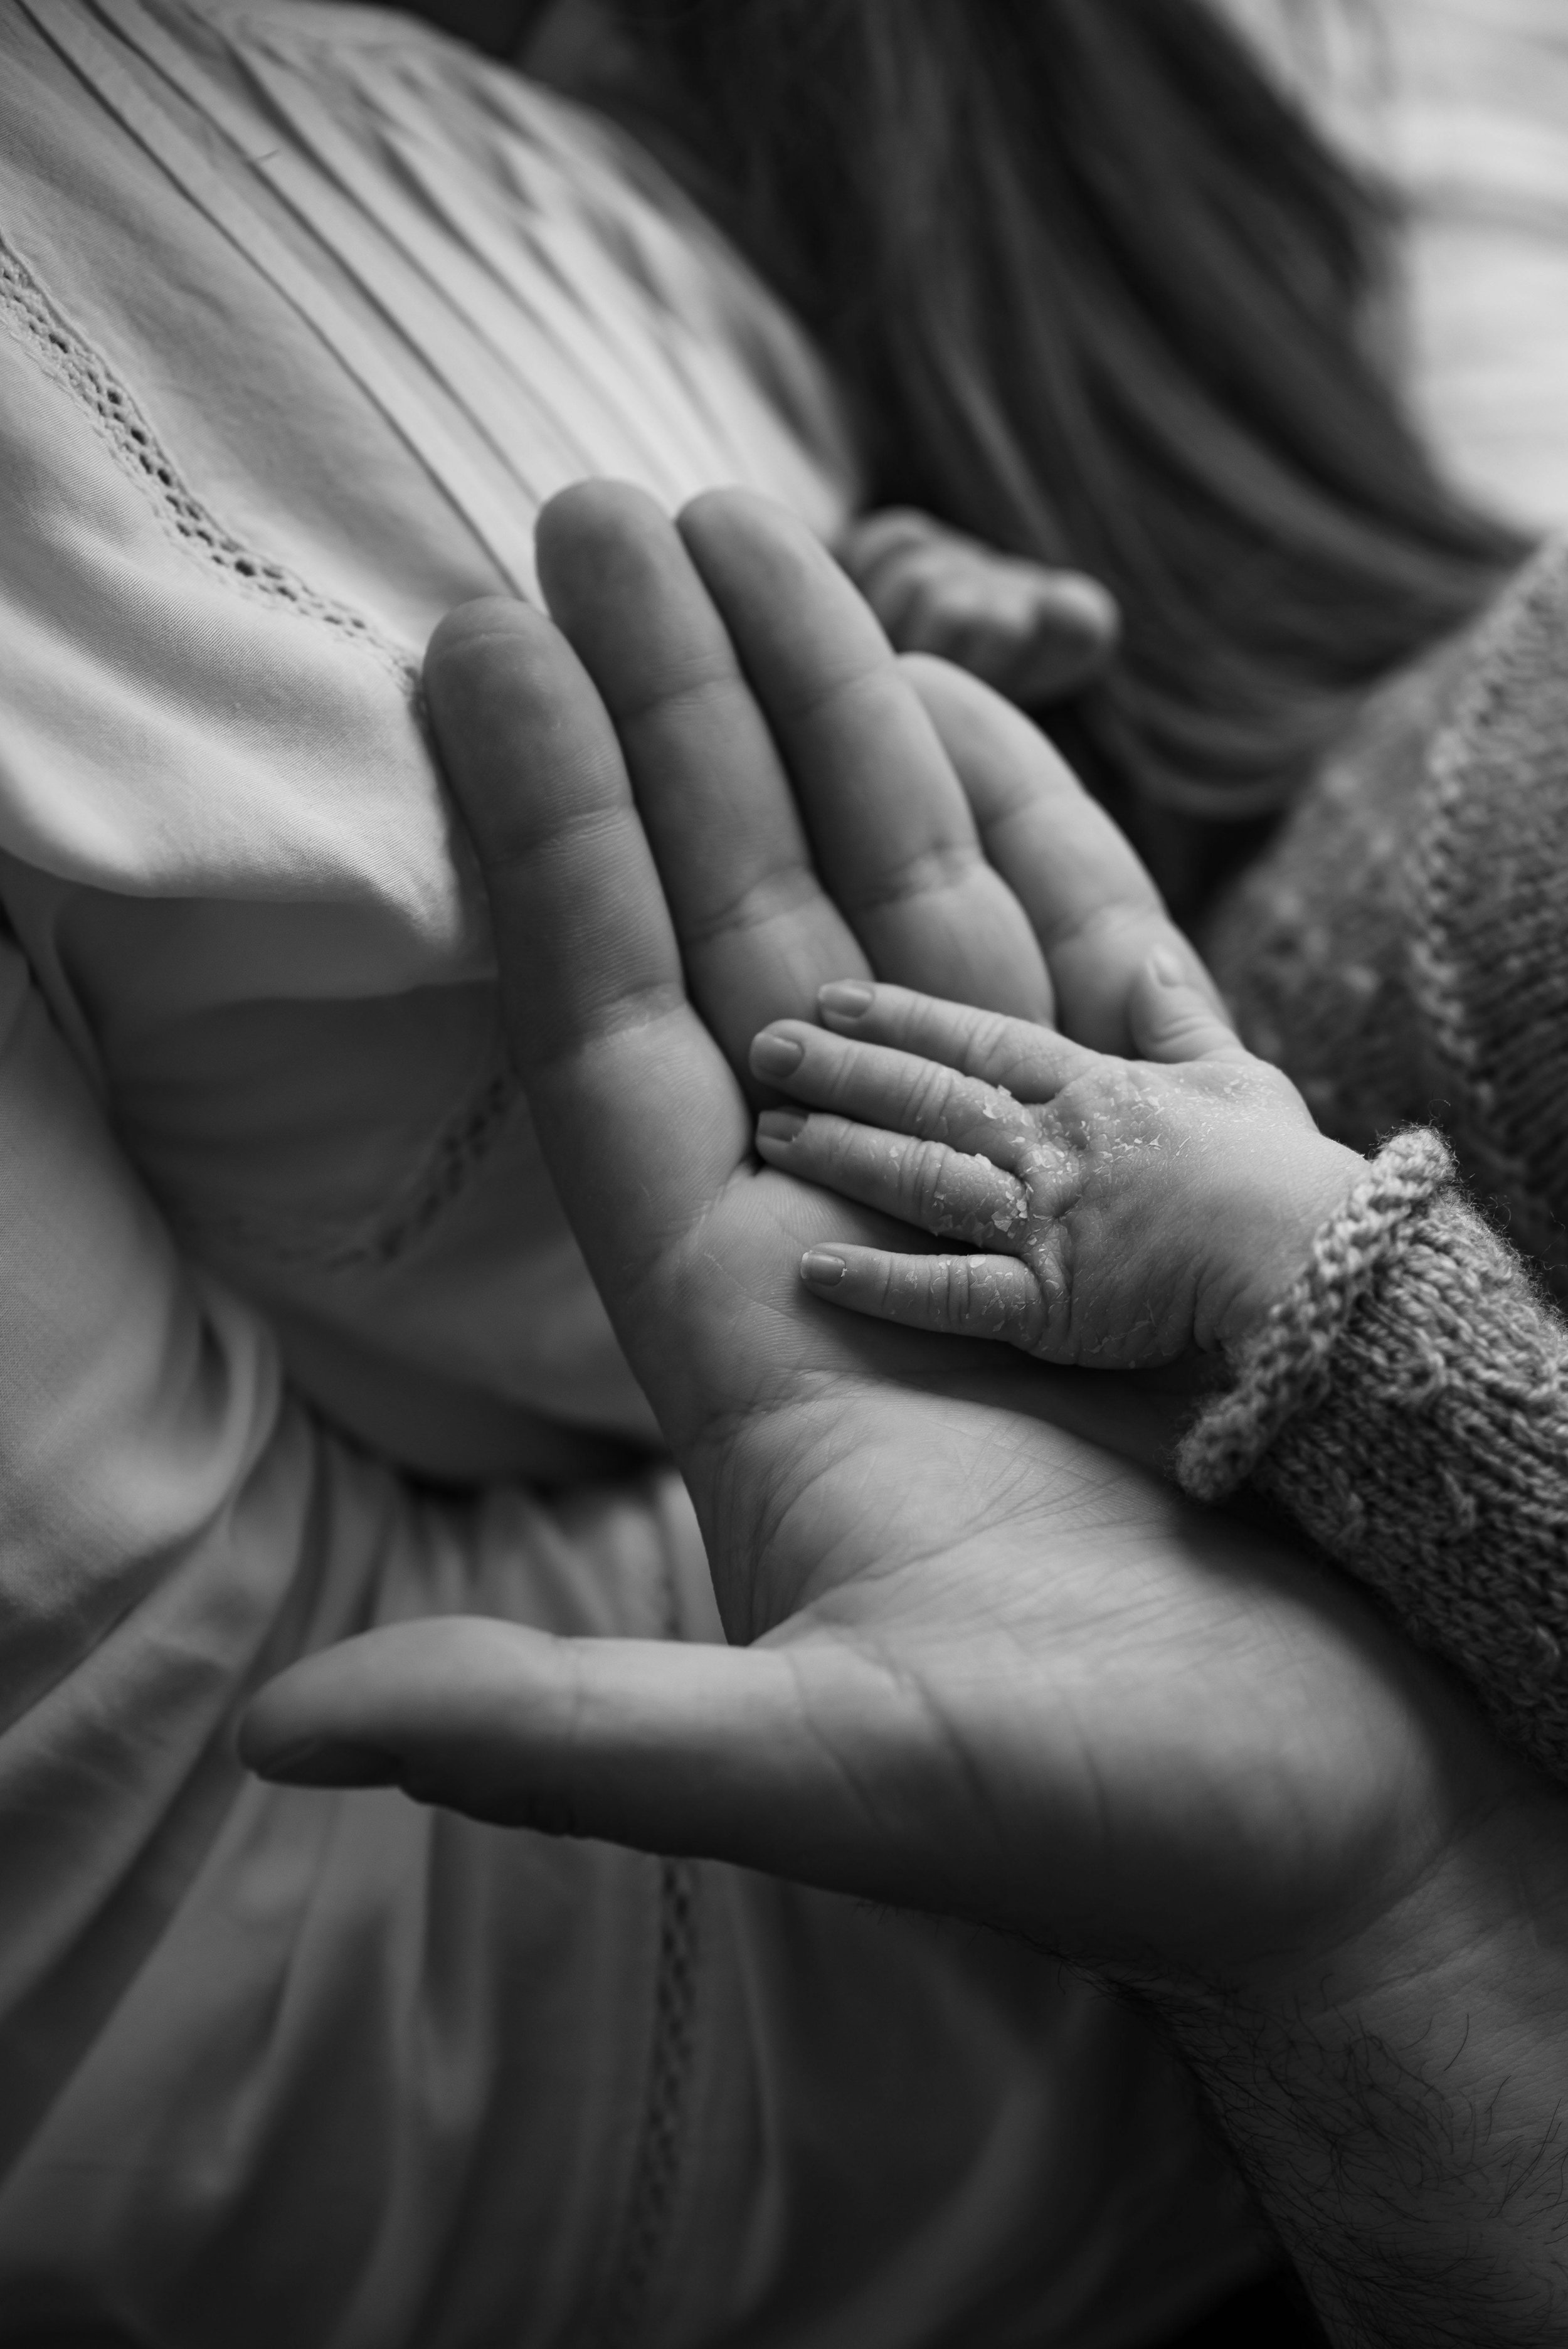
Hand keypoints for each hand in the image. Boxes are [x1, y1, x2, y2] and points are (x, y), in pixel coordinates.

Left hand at [241, 485, 1501, 1980]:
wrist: (1350, 1855)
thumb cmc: (1110, 1837)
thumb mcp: (820, 1781)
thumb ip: (558, 1740)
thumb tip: (283, 1736)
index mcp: (758, 1342)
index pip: (612, 1041)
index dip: (540, 846)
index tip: (478, 651)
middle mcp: (871, 1244)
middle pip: (739, 931)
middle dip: (669, 721)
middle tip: (598, 512)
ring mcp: (1023, 1202)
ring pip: (904, 915)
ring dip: (829, 730)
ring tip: (762, 539)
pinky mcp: (1167, 1199)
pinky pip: (1083, 962)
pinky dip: (1028, 827)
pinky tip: (965, 711)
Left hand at [750, 974, 1362, 1365]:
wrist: (1324, 1262)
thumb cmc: (1291, 1178)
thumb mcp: (1241, 1078)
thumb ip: (1181, 1020)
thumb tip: (1151, 958)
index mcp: (1098, 1091)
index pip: (979, 1041)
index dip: (902, 1018)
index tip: (832, 999)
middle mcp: (1057, 1146)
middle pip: (930, 1096)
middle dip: (844, 1072)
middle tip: (762, 1049)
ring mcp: (1048, 1221)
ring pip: (923, 1176)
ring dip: (843, 1155)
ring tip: (770, 1137)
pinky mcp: (1052, 1304)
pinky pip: (949, 1290)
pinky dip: (881, 1283)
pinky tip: (811, 1269)